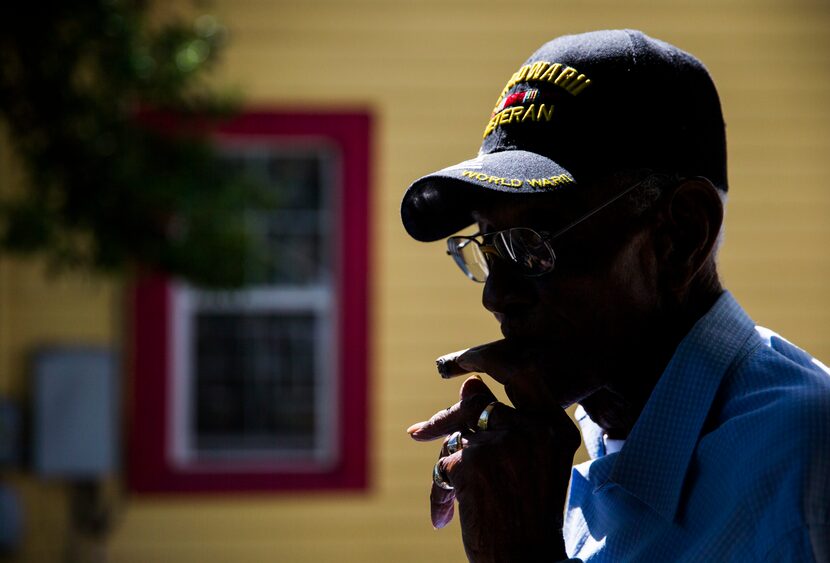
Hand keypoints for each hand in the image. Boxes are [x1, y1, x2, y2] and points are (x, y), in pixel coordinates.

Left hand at [408, 341, 580, 562]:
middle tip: (419, 432)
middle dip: (448, 420)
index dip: (493, 360)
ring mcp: (502, 443)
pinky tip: (445, 517)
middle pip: (479, 403)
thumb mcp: (532, 464)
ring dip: (448, 463)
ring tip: (452, 497)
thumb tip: (468, 384)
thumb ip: (507, 422)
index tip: (467, 362)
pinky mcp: (471, 463)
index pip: (524, 372)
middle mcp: (532, 429)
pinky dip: (438, 492)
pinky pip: (442, 464)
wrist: (527, 562)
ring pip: (457, 434)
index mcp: (555, 428)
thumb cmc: (530, 516)